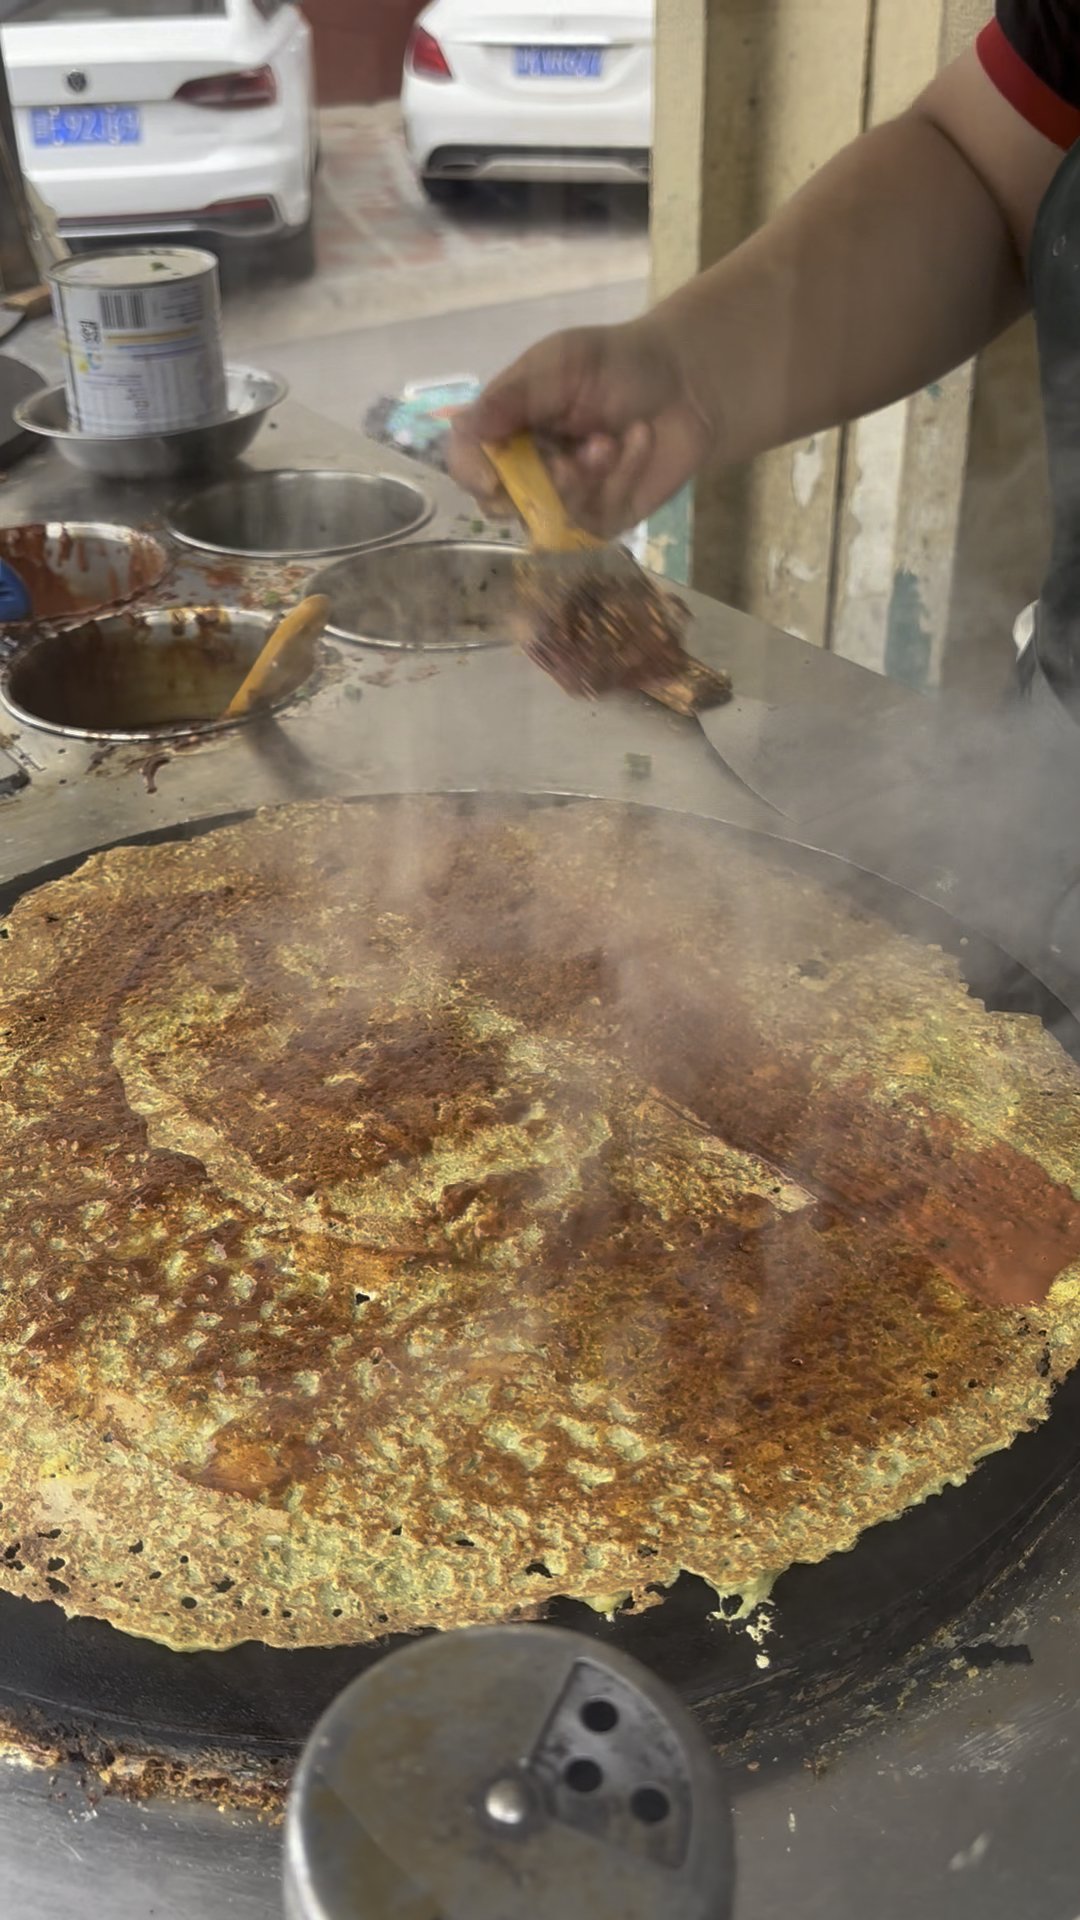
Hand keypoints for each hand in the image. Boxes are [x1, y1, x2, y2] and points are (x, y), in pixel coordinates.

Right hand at [449, 317, 714, 538]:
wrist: (687, 381)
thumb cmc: (619, 363)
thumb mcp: (564, 362)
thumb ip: (515, 395)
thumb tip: (463, 426)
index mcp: (507, 426)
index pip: (467, 460)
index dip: (472, 473)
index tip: (492, 477)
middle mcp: (528, 467)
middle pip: (501, 502)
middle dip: (540, 480)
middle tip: (573, 456)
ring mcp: (564, 498)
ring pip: (550, 517)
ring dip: (586, 476)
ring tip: (614, 440)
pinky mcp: (602, 519)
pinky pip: (595, 521)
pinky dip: (620, 478)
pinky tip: (638, 446)